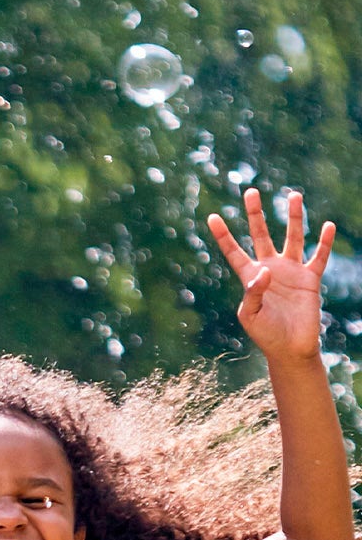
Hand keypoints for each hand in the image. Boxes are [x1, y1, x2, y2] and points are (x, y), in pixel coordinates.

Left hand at [208, 188, 335, 363]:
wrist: (290, 348)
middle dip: (255, 214)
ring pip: (292, 237)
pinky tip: (327, 226)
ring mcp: (291, 271)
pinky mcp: (310, 278)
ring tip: (293, 195)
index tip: (211, 216)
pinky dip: (324, 242)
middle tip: (250, 191)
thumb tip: (265, 270)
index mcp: (250, 278)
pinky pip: (319, 256)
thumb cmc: (266, 334)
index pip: (233, 251)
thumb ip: (253, 293)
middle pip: (260, 235)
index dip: (223, 235)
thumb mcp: (251, 316)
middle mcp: (270, 269)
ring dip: (293, 217)